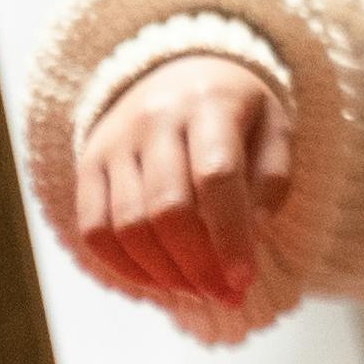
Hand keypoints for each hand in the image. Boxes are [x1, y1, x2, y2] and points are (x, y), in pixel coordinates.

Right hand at [71, 53, 291, 324]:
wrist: (177, 69)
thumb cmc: (237, 112)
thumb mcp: (274, 127)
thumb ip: (272, 177)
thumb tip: (251, 230)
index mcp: (211, 102)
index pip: (216, 176)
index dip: (229, 235)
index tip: (244, 280)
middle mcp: (156, 118)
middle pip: (167, 207)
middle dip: (198, 263)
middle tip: (226, 294)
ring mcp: (116, 141)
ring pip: (128, 224)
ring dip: (165, 271)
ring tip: (199, 290)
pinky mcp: (89, 163)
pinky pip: (94, 228)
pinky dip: (125, 266)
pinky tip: (160, 282)